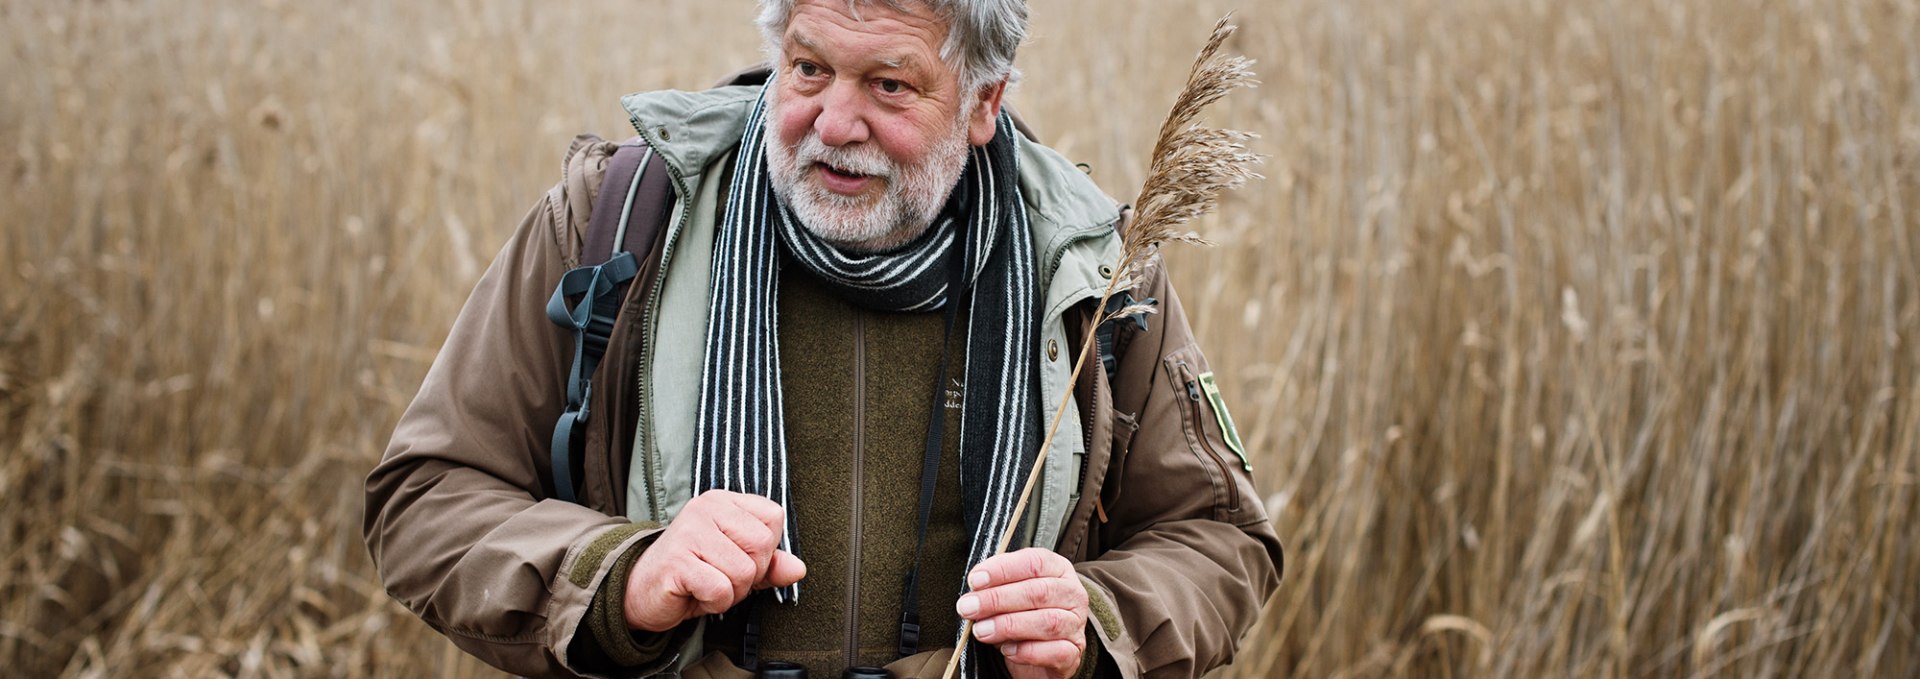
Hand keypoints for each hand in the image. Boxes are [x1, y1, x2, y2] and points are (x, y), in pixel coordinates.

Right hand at [623, 490, 807, 632]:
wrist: (640, 592)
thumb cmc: (693, 574)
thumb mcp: (736, 566)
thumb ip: (770, 565)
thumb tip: (798, 569)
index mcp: (723, 501)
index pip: (773, 518)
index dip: (765, 549)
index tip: (737, 558)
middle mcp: (706, 508)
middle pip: (762, 546)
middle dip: (749, 575)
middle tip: (720, 577)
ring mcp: (689, 532)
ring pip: (743, 571)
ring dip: (730, 592)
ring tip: (706, 585)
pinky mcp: (677, 560)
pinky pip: (721, 589)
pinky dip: (714, 603)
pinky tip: (695, 594)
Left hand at [956, 548, 1090, 678]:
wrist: (1044, 653)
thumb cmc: (1024, 613)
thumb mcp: (1012, 593)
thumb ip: (997, 586)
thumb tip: (974, 591)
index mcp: (1058, 569)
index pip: (1034, 562)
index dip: (1003, 570)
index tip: (975, 580)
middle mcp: (1072, 594)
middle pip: (1038, 592)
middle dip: (998, 599)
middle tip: (968, 607)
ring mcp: (1076, 624)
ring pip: (1047, 622)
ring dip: (1008, 625)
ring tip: (981, 630)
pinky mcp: (1074, 653)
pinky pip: (1055, 652)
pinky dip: (1028, 652)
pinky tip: (1007, 650)